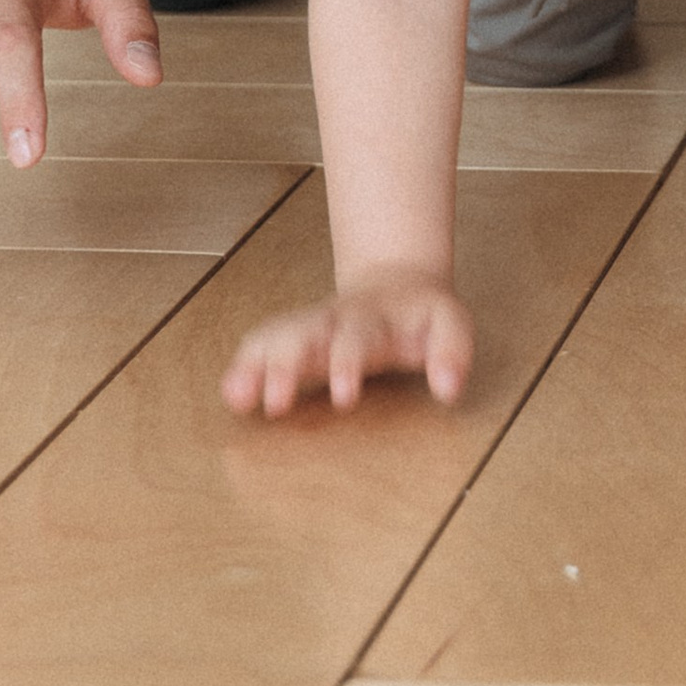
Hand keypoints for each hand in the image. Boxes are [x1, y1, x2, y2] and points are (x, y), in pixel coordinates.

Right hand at [220, 271, 474, 417]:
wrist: (397, 283)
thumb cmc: (424, 316)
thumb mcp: (451, 323)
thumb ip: (452, 353)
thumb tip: (449, 389)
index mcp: (373, 318)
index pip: (357, 340)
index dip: (348, 365)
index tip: (343, 397)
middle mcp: (334, 319)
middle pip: (304, 335)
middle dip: (288, 366)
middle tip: (276, 402)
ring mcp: (311, 326)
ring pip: (277, 337)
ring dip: (258, 365)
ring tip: (238, 395)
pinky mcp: (295, 337)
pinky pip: (264, 345)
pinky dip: (245, 367)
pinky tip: (233, 394)